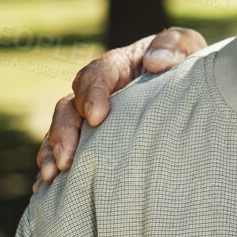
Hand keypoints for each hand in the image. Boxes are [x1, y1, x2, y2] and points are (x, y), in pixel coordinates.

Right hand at [33, 26, 207, 190]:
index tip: (97, 117)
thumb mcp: (185, 46)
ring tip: (52, 176)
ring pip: (60, 133)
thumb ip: (173, 46)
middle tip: (68, 159)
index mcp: (115, 67)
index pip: (94, 76)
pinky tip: (46, 189)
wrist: (190, 88)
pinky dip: (53, 168)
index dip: (91, 95)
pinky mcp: (90, 141)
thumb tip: (156, 62)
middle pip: (68, 108)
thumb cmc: (184, 63)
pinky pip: (64, 153)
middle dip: (64, 133)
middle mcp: (95, 93)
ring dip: (52, 153)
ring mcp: (88, 119)